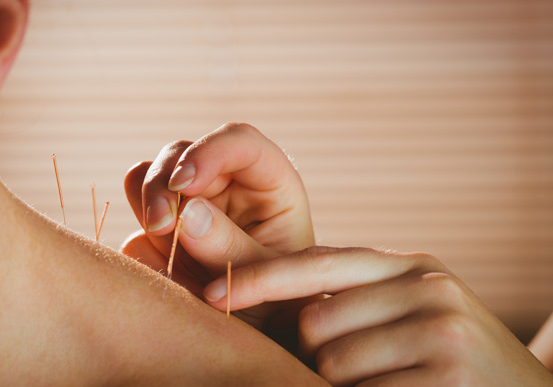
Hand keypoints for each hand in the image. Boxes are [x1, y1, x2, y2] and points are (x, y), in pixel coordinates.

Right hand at [122, 123, 314, 333]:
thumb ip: (232, 248)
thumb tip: (186, 212)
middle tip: (161, 227)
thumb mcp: (272, 280)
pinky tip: (168, 278)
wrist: (264, 339)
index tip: (185, 184)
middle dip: (163, 185)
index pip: (239, 141)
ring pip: (147, 178)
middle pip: (180, 154)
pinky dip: (143, 249)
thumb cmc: (285, 304)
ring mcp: (189, 207)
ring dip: (147, 208)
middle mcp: (225, 186)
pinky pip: (136, 228)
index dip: (208, 152)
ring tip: (166, 249)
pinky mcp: (163, 234)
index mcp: (268, 182)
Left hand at [203, 246, 552, 385]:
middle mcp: (427, 287)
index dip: (259, 277)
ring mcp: (443, 331)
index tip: (210, 291)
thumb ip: (349, 298)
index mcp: (410, 267)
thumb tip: (257, 291)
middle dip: (312, 353)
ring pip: (332, 362)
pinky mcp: (450, 376)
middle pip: (315, 319)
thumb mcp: (404, 314)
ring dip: (339, 385)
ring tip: (384, 382)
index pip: (316, 263)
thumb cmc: (447, 360)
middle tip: (355, 368)